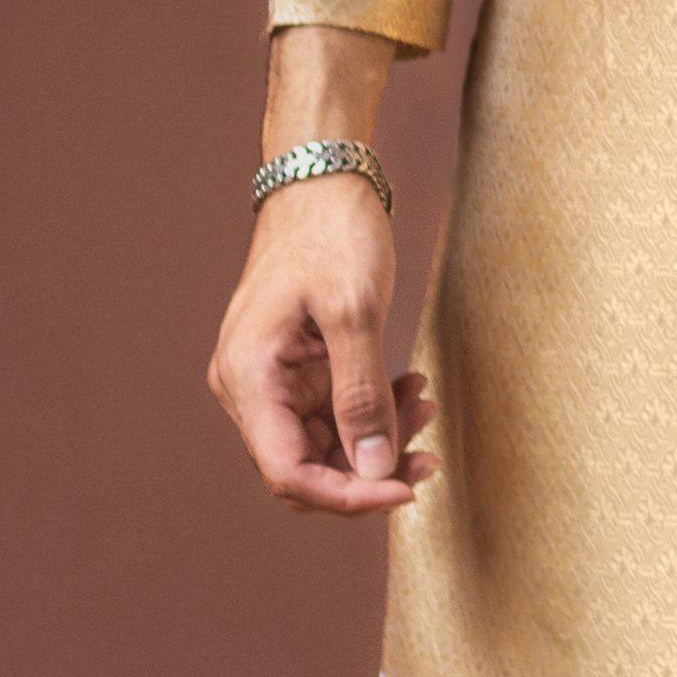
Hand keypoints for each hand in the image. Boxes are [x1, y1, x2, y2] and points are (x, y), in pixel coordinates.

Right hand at [208, 182, 437, 518]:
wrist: (323, 181)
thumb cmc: (332, 233)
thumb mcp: (355, 313)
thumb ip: (363, 396)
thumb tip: (376, 470)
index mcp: (248, 379)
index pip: (289, 473)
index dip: (348, 495)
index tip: (404, 488)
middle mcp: (249, 389)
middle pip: (308, 468)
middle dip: (370, 470)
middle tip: (428, 454)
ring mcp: (272, 382)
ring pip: (326, 446)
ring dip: (379, 439)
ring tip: (424, 405)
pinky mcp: (297, 371)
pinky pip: (335, 415)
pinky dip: (374, 412)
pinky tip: (410, 388)